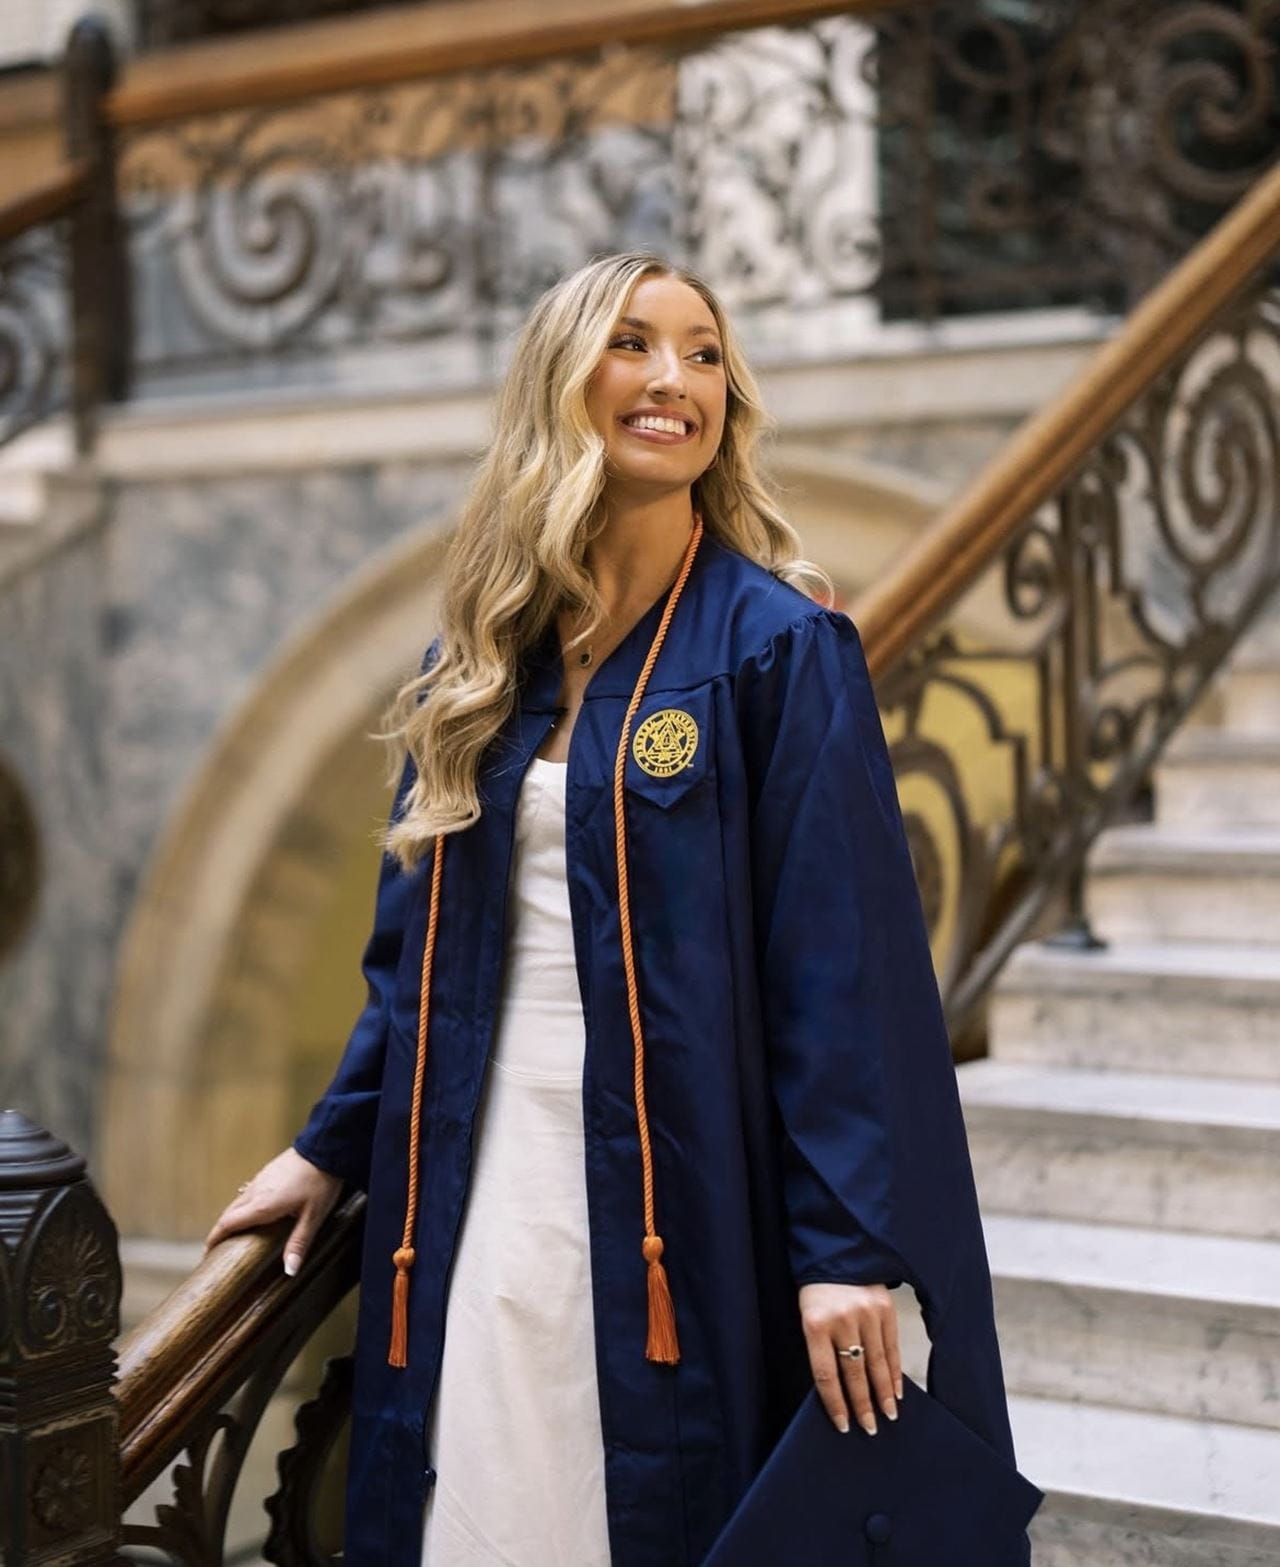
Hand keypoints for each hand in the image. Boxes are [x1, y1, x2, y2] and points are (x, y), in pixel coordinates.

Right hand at [204, 1147, 342, 1276]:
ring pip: (237, 1202)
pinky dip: (241, 1206)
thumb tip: (290, 1271)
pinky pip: (247, 1193)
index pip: (228, 1223)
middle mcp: (256, 1192)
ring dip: (230, 1218)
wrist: (324, 1148)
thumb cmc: (320, 1182)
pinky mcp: (267, 1172)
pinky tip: (251, 1212)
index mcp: (262, 1205)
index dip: (214, 1239)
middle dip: (219, 1231)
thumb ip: (299, 1243)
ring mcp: (260, 1180)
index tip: (206, 1253)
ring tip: (231, 1234)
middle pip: (228, 1214)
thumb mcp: (313, 1216)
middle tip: (216, 1249)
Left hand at [798, 1281, 902, 1435]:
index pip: (826, 1374)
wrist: (836, 1254)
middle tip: (870, 1428)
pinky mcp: (885, 1307)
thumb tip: (840, 1393)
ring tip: (889, 1415)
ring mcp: (866, 1312)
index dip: (835, 1403)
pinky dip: (894, 1371)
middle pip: (854, 1372)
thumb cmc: (817, 1293)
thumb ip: (822, 1350)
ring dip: (883, 1393)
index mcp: (815, 1324)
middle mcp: (843, 1319)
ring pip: (876, 1363)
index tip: (844, 1426)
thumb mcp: (808, 1318)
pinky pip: (891, 1346)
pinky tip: (896, 1390)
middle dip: (863, 1404)